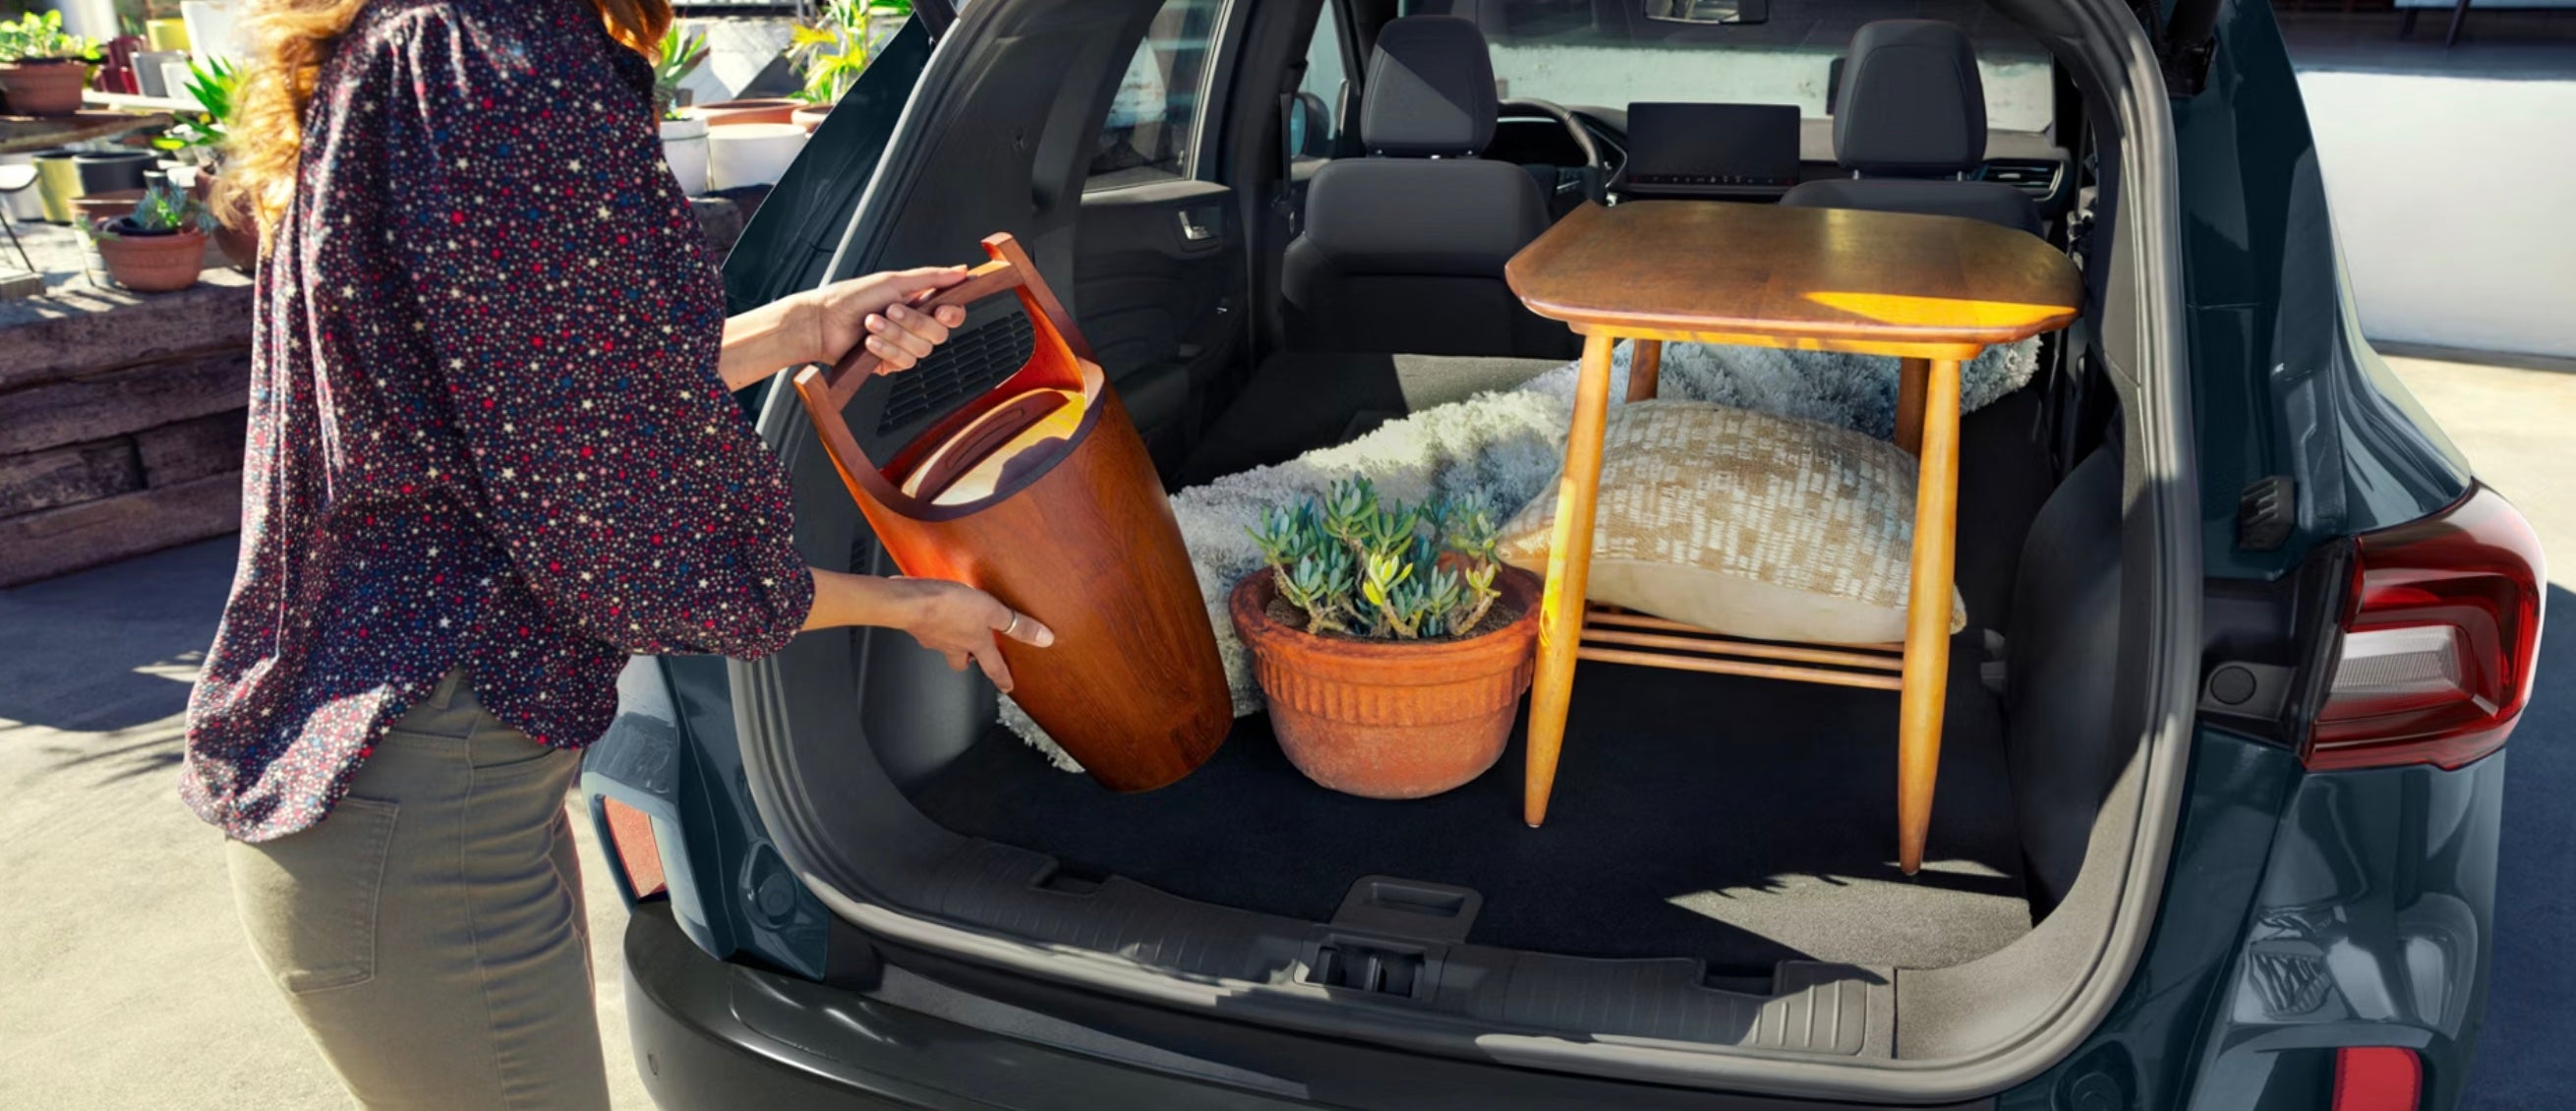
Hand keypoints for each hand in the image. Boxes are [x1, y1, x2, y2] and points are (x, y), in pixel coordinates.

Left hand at [803, 266, 972, 372]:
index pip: (951, 314)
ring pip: (922, 349)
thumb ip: (932, 277)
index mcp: (918, 303)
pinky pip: (904, 362)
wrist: (822, 323)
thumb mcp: (894, 281)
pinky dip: (886, 350)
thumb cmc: (851, 297)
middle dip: (914, 322)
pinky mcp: (891, 363)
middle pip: (939, 333)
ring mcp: (903, 346)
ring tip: (871, 323)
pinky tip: (869, 342)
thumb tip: (961, 270)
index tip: (942, 310)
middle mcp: (914, 326)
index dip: (952, 314)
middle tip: (891, 310)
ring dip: (894, 335)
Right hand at [892, 578, 1054, 693]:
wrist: (909, 602)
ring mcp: (932, 637)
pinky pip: (928, 627)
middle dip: (968, 659)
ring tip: (954, 623)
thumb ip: (1016, 624)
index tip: (1007, 687)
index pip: (993, 667)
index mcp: (974, 644)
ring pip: (944, 644)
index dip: (1002, 678)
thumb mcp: (992, 611)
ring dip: (949, 638)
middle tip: (973, 654)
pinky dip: (932, 621)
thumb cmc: (948, 606)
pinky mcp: (916, 625)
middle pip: (961, 661)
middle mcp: (952, 646)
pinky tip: (933, 608)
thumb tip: (1044, 638)